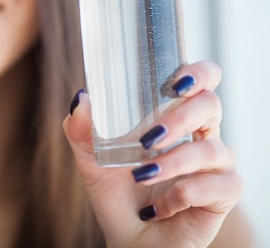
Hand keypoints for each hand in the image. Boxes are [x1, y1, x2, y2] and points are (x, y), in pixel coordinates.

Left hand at [63, 61, 241, 247]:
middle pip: (211, 105)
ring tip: (142, 176)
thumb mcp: (91, 159)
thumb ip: (80, 129)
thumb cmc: (115, 193)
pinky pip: (217, 186)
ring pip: (212, 149)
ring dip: (173, 162)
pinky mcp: (223, 195)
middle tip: (149, 138)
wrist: (128, 238)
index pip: (202, 81)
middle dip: (180, 118)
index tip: (176, 81)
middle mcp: (200, 135)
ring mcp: (215, 165)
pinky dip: (183, 194)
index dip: (199, 73)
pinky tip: (160, 207)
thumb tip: (80, 97)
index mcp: (174, 118)